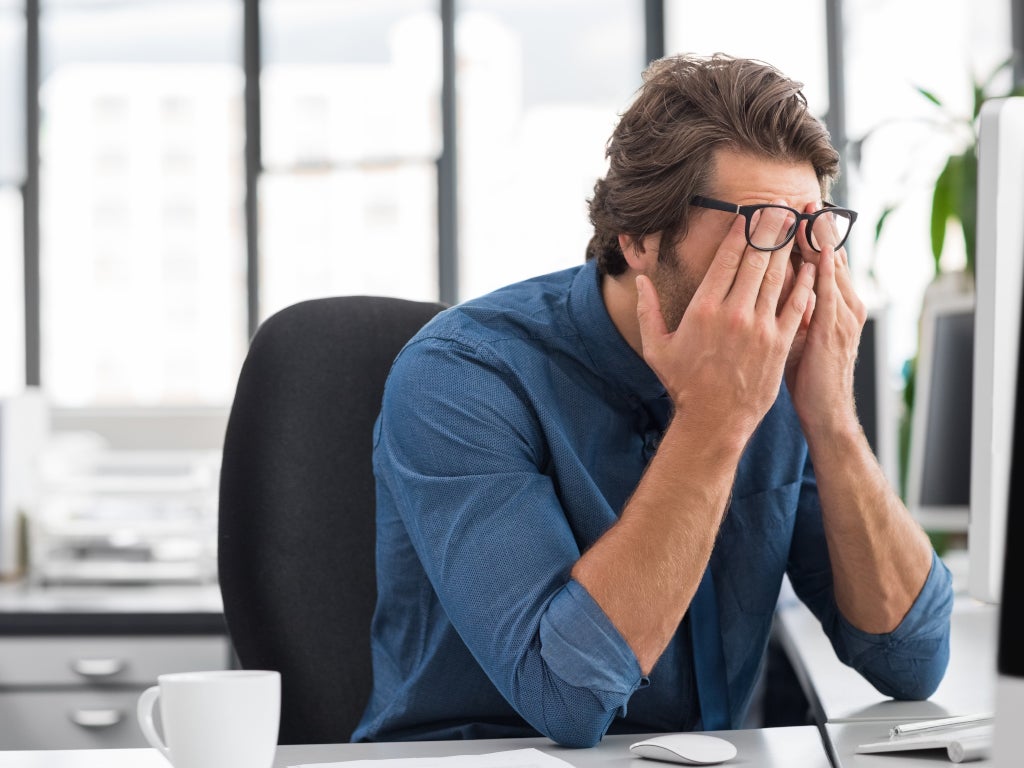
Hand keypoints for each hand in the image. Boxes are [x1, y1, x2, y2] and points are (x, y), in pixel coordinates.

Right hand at [637, 203, 816, 441]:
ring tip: (797, 224)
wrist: (714, 420)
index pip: (727, 258)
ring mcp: (760, 327)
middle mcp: (734, 312)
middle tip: (780, 205)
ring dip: (788, 247)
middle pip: (757, 259)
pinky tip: (811, 265)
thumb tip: (641, 280)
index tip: (750, 211)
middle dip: (770, 228)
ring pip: (778, 276)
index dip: (741, 230)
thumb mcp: (656, 347)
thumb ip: (647, 310)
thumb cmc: (683, 384)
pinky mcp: (779, 343)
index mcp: (704, 308)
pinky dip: (804, 282)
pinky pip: (796, 304)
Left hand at [783, 203, 866, 434]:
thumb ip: (797, 308)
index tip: (797, 209)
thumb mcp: (804, 336)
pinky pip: (826, 293)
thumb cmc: (810, 377)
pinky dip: (820, 270)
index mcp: (837, 305)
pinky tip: (813, 251)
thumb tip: (778, 285)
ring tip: (808, 211)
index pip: (823, 260)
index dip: (812, 234)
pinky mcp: (833, 330)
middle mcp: (844, 305)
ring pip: (830, 268)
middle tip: (803, 197)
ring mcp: (842, 316)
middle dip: (816, 227)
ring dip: (819, 239)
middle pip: (829, 256)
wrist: (826, 413)